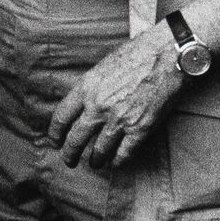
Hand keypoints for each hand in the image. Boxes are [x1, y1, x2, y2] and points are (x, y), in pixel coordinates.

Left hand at [47, 25, 184, 169]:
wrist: (164, 56)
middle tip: (69, 160)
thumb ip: (89, 89)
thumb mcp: (100, 69)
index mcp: (85, 89)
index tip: (55, 141)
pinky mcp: (140, 128)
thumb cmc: (133, 56)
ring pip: (99, 150)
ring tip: (94, 164)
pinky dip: (118, 161)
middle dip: (69, 154)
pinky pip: (124, 153)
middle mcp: (98, 107)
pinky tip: (115, 163)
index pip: (61, 118)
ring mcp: (119, 119)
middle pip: (76, 138)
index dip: (55, 133)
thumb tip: (81, 107)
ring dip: (95, 161)